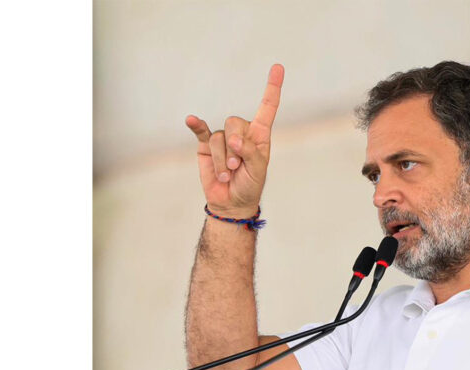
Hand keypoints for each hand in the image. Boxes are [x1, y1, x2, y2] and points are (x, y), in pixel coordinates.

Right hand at [185, 64, 283, 214]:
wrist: (230, 202)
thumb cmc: (249, 186)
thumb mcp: (258, 171)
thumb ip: (250, 153)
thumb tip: (234, 140)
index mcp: (260, 136)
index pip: (267, 108)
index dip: (272, 88)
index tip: (278, 67)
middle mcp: (241, 133)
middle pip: (235, 122)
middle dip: (235, 146)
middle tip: (236, 167)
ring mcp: (223, 138)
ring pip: (219, 138)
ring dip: (222, 160)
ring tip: (227, 175)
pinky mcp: (206, 145)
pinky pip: (201, 131)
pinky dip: (196, 125)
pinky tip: (191, 120)